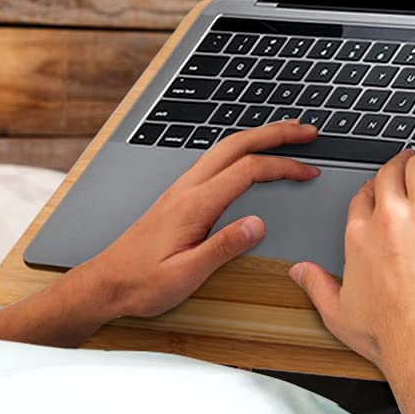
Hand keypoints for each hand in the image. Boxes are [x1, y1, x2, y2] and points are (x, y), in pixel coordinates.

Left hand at [80, 120, 320, 320]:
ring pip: (224, 148)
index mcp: (193, 205)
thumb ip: (224, 247)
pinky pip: (214, 160)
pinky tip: (248, 156)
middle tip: (306, 130)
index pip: (247, 171)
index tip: (309, 172)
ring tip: (285, 134)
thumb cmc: (141, 282)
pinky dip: (240, 150)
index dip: (283, 167)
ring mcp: (180, 189)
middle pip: (236, 145)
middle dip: (274, 133)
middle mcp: (186, 189)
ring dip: (257, 137)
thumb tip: (259, 224)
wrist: (105, 283)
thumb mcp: (186, 274)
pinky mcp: (178, 197)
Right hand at [289, 148, 414, 372]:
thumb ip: (317, 286)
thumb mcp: (337, 313)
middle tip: (410, 161)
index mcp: (359, 235)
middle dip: (399, 163)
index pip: (363, 196)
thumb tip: (299, 271)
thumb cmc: (386, 333)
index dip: (373, 188)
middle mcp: (389, 218)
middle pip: (390, 173)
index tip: (381, 189)